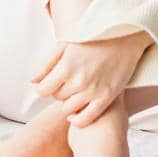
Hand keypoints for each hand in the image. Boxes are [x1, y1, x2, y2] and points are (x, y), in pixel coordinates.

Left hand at [31, 31, 151, 126]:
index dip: (44, 87)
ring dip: (68, 103)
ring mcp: (93, 91)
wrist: (124, 37)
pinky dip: (78, 120)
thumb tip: (32, 81)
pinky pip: (86, 119)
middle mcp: (78, 80)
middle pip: (56, 98)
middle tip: (67, 83)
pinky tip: (77, 112)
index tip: (51, 83)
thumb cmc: (92, 38)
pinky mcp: (106, 98)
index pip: (43, 90)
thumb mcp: (66, 44)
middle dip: (58, 91)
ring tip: (74, 93)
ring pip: (68, 109)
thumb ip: (47, 63)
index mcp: (66, 66)